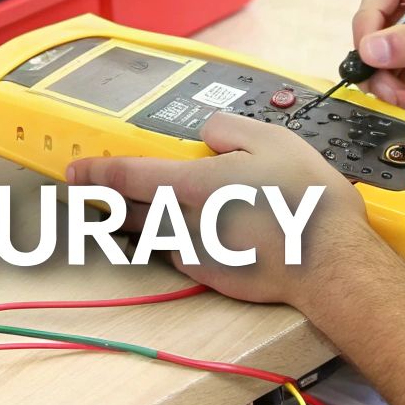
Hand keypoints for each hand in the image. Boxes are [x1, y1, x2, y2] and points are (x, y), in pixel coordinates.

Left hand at [65, 112, 382, 305]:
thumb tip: (206, 134)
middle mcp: (186, 222)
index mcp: (194, 185)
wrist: (330, 264)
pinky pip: (177, 251)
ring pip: (151, 233)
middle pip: (128, 210)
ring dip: (135, 220)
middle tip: (94, 190)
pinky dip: (170, 238)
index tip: (74, 171)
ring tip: (135, 207)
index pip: (127, 177)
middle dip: (106, 199)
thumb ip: (229, 129)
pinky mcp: (212, 275)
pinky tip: (184, 229)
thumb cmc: (308, 204)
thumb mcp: (273, 140)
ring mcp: (198, 253)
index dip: (95, 172)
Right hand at [352, 0, 404, 113]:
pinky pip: (391, 69)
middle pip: (376, 18)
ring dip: (383, 78)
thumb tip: (371, 48)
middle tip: (383, 82)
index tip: (368, 48)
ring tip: (403, 100)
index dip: (370, 14)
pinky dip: (393, 88)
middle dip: (375, 55)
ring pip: (379, 49)